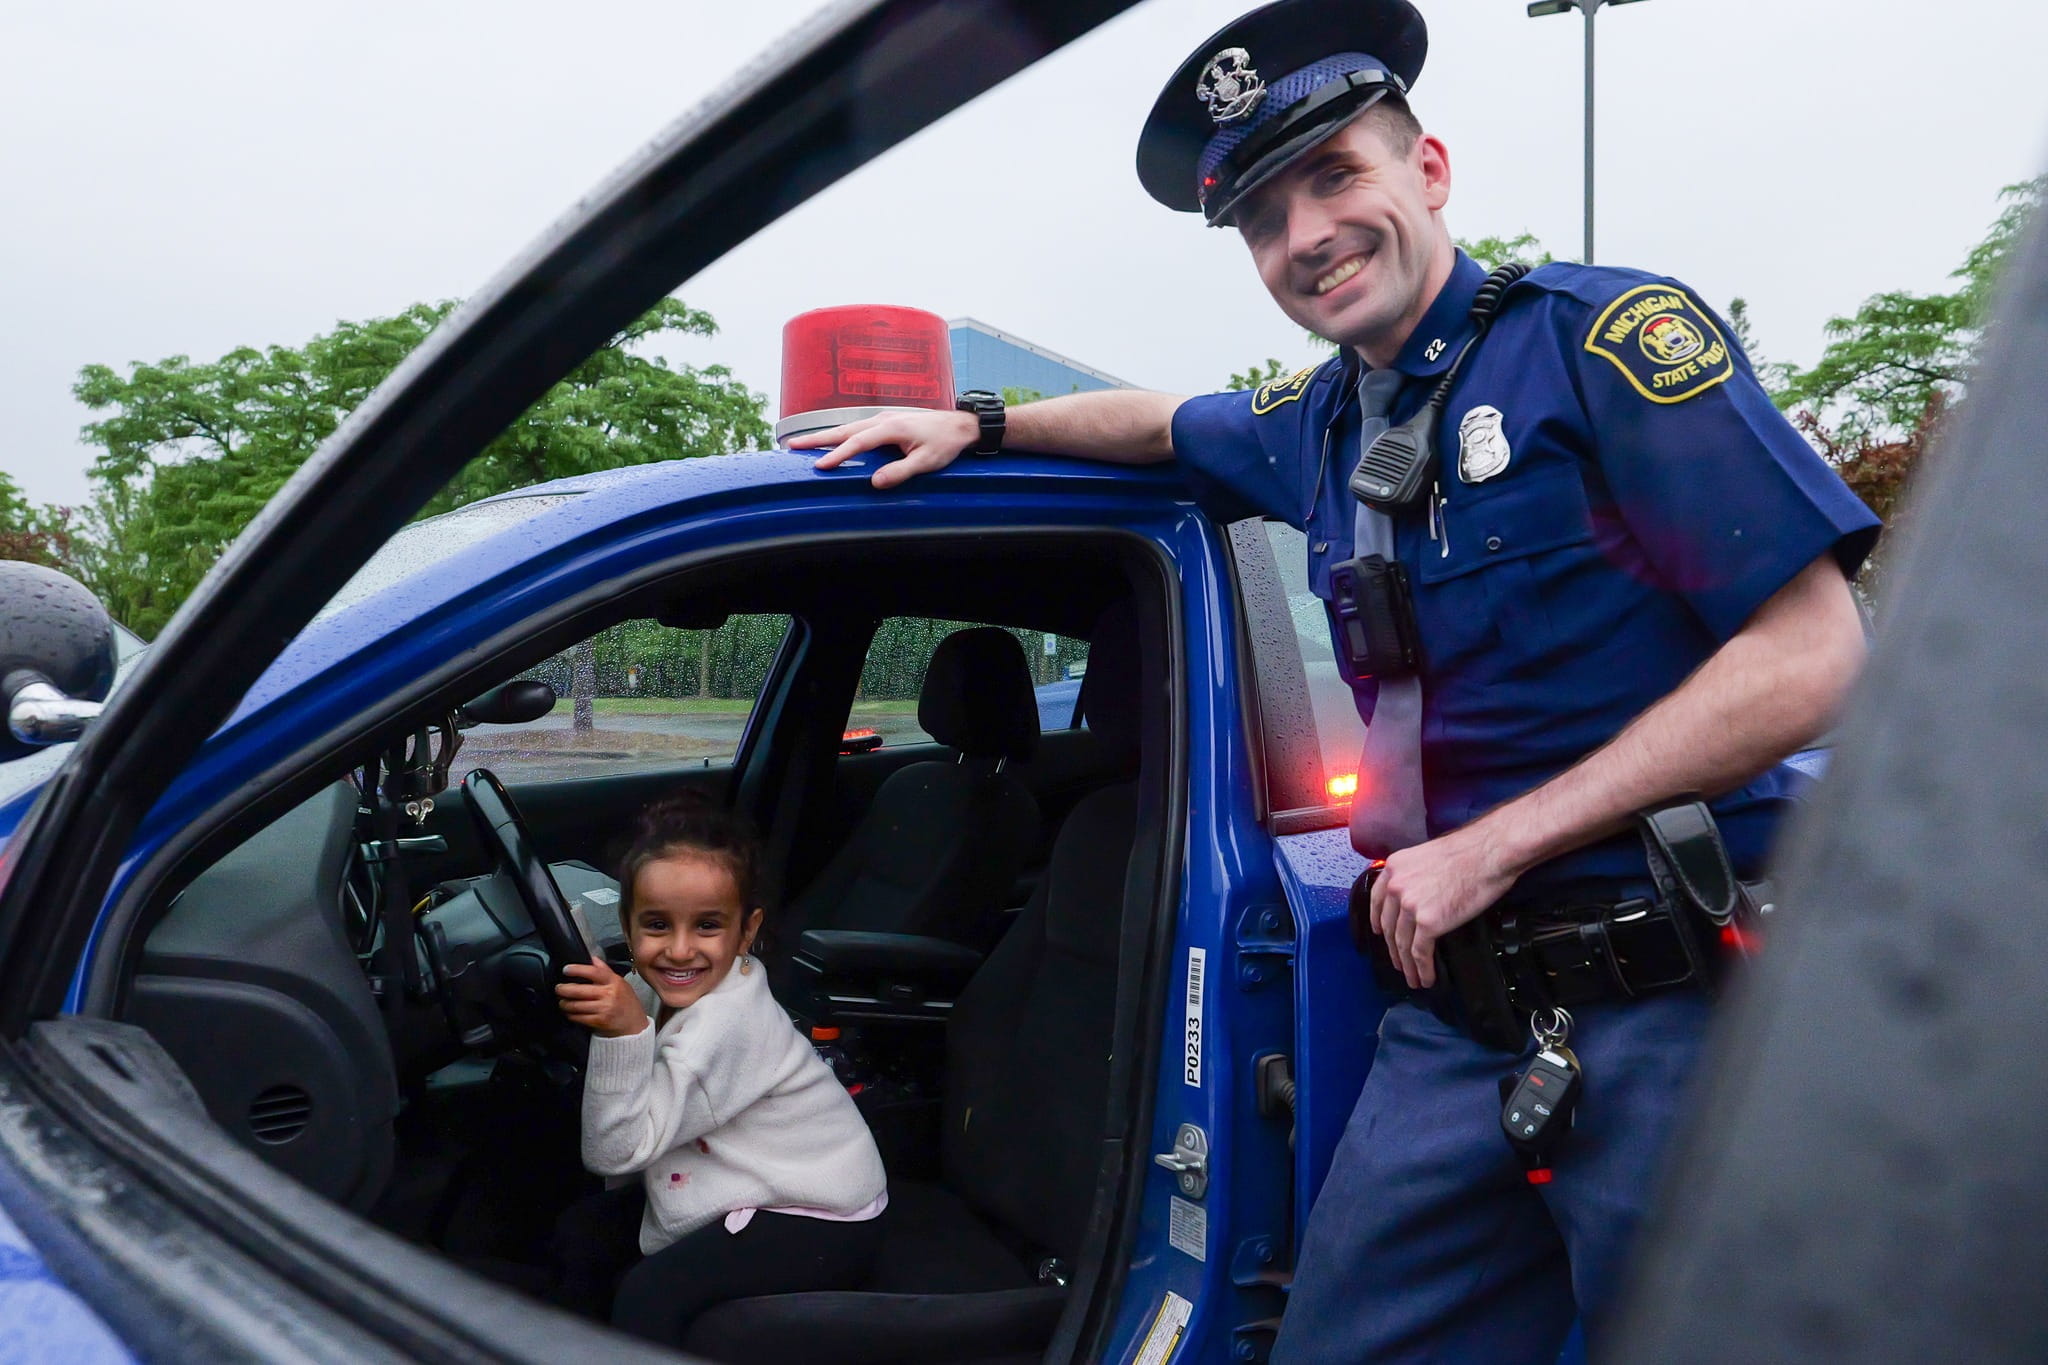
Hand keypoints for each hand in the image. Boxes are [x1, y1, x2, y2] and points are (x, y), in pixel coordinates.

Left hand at [555, 959, 648, 1037]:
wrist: (635, 1026)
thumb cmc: (627, 1003)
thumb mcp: (621, 984)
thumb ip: (605, 971)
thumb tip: (592, 958)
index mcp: (614, 982)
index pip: (593, 972)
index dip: (577, 969)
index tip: (566, 969)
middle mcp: (609, 994)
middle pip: (580, 990)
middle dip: (564, 989)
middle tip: (558, 988)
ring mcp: (604, 1009)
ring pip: (576, 1005)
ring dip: (565, 1004)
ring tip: (561, 1002)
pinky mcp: (599, 1022)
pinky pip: (579, 1017)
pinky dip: (571, 1015)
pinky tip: (569, 1013)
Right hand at [788, 409, 978, 489]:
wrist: (961, 426)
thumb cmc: (945, 443)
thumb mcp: (926, 461)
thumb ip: (901, 471)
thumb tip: (874, 482)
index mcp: (891, 427)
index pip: (857, 442)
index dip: (837, 454)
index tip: (819, 465)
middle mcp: (883, 419)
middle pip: (843, 430)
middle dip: (816, 438)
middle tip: (791, 445)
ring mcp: (883, 419)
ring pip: (847, 428)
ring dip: (824, 435)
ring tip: (801, 443)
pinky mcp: (885, 422)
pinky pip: (856, 429)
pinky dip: (839, 435)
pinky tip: (830, 442)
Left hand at [1369, 824, 1519, 989]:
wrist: (1489, 853)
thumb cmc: (1469, 851)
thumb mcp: (1428, 856)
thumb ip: (1416, 875)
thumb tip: (1421, 893)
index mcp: (1394, 867)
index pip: (1377, 900)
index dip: (1378, 920)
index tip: (1380, 932)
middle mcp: (1396, 886)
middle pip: (1389, 926)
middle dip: (1393, 949)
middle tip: (1398, 963)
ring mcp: (1409, 905)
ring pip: (1402, 943)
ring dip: (1407, 965)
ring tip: (1413, 978)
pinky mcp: (1428, 922)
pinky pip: (1420, 953)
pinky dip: (1422, 969)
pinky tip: (1426, 978)